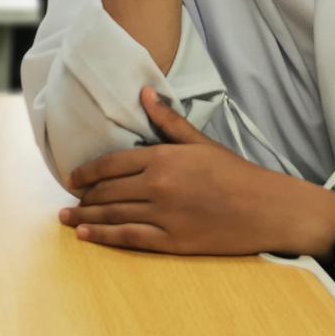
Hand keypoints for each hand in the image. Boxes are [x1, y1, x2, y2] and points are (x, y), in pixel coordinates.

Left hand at [61, 87, 334, 256]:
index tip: (72, 177)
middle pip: (108, 191)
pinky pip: (129, 238)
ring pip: (113, 215)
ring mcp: (163, 216)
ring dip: (85, 217)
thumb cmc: (236, 174)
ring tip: (66, 218)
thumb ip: (168, 121)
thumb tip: (143, 94)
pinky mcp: (172, 242)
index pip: (112, 164)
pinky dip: (104, 237)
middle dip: (84, 196)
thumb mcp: (201, 142)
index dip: (87, 172)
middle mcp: (158, 186)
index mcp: (163, 159)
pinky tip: (85, 237)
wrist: (268, 209)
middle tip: (70, 199)